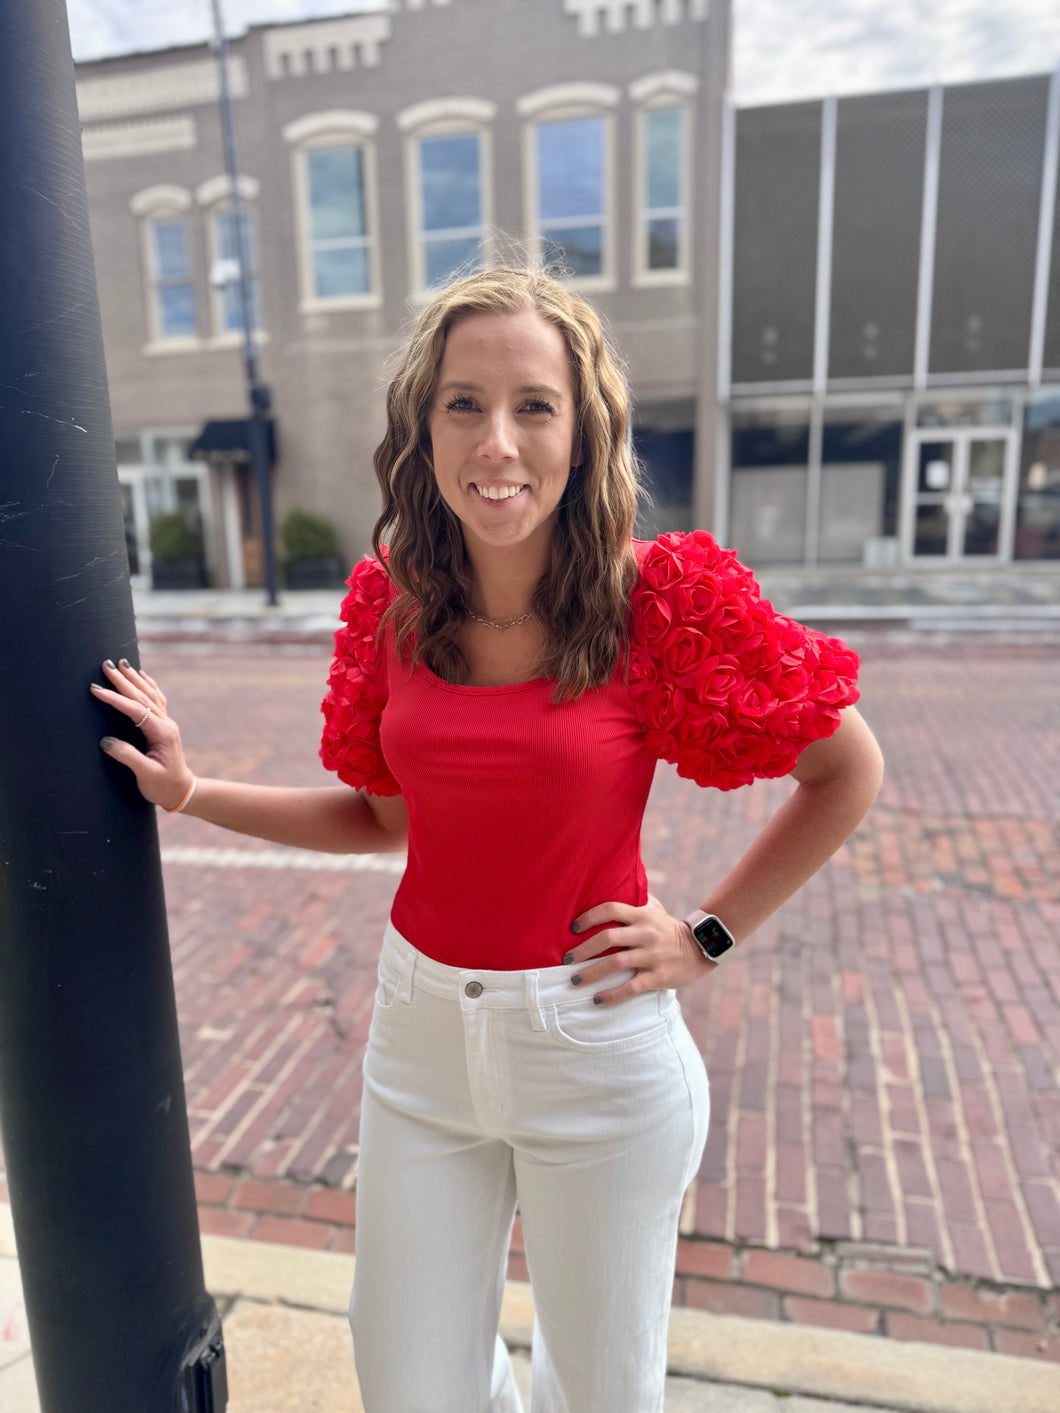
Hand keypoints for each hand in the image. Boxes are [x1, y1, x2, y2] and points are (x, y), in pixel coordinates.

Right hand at [90, 659, 193, 810]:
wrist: (182, 791)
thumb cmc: (163, 786)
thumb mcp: (146, 775)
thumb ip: (128, 757)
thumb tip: (106, 741)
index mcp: (162, 734)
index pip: (135, 711)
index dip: (115, 699)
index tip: (96, 689)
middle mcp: (166, 724)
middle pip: (143, 697)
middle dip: (123, 680)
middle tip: (106, 665)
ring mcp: (166, 723)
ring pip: (150, 695)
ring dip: (135, 679)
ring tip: (122, 664)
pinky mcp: (164, 725)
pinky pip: (156, 699)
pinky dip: (148, 685)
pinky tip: (142, 676)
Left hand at [564, 895, 715, 1003]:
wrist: (700, 948)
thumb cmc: (668, 927)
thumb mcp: (655, 908)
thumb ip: (635, 898)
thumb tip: (610, 883)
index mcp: (642, 915)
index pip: (611, 909)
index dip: (589, 917)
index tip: (573, 928)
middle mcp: (646, 933)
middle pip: (608, 937)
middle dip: (583, 949)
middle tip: (566, 958)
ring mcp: (652, 956)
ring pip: (616, 963)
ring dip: (591, 973)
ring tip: (574, 981)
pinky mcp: (658, 976)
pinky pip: (631, 987)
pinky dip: (612, 995)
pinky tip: (597, 1000)